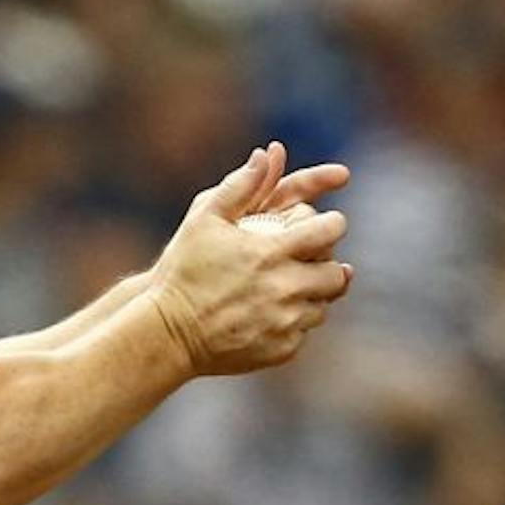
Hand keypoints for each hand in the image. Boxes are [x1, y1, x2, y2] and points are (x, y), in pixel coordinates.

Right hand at [150, 143, 354, 375]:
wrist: (167, 334)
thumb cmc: (181, 272)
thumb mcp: (202, 222)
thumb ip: (238, 187)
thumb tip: (264, 154)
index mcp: (272, 253)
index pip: (329, 231)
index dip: (332, 225)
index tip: (324, 227)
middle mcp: (286, 288)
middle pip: (337, 274)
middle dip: (328, 265)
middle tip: (310, 263)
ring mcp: (286, 322)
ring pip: (323, 306)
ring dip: (311, 296)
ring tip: (286, 291)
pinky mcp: (282, 350)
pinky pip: (304, 333)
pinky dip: (292, 323)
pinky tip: (268, 317)